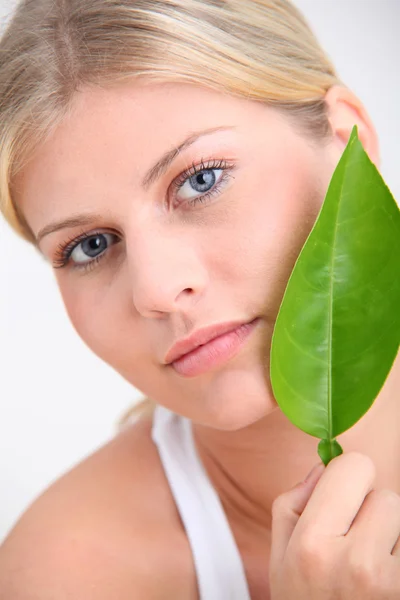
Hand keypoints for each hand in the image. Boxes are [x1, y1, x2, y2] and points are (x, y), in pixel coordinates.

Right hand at [269, 452, 399, 598]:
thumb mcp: (280, 556)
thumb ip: (293, 502)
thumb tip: (324, 466)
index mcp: (314, 544)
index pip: (355, 465)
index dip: (348, 477)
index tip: (344, 497)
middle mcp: (358, 563)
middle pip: (387, 496)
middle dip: (372, 512)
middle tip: (356, 542)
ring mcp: (393, 584)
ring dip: (393, 537)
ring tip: (372, 567)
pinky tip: (385, 582)